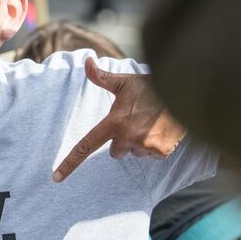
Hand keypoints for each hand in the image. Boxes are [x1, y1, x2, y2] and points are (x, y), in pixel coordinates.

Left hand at [52, 58, 185, 182]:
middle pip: (115, 152)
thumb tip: (86, 61)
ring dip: (139, 143)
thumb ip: (102, 77)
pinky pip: (151, 155)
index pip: (86, 146)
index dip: (69, 163)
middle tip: (135, 123)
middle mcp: (127, 137)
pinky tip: (161, 131)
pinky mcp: (161, 151)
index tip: (56, 178)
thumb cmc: (151, 86)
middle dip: (122, 141)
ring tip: (151, 124)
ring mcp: (145, 145)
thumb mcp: (125, 82)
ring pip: (134, 153)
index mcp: (114, 122)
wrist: (184, 92)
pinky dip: (155, 146)